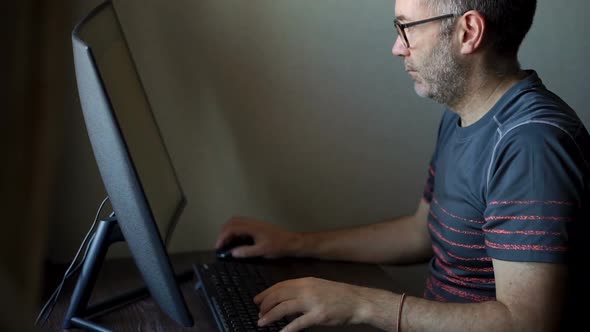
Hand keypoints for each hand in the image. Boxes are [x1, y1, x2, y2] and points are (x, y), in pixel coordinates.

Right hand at [215, 217, 299, 258]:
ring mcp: (254, 222)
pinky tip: (235, 239)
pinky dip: (234, 229)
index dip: (223, 237)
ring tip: (225, 242)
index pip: (232, 228)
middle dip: (223, 232)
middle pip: (232, 222)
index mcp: (252, 227)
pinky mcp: (256, 225)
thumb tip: (232, 253)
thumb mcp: (262, 251)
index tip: (218, 247)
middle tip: (220, 244)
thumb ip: (246, 252)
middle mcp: (251, 222)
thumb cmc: (277, 246)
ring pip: (236, 221)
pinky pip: (241, 223)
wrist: (290, 241)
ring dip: (228, 230)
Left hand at [255, 277, 372, 331]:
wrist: (358, 301)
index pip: (280, 286)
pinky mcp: (318, 315)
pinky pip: (298, 323)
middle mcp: (307, 289)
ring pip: (284, 308)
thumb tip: (285, 298)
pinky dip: (287, 329)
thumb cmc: (338, 295)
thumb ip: (302, 290)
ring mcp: (312, 302)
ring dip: (270, 316)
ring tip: (262, 322)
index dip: (266, 293)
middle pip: (278, 295)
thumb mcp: (318, 286)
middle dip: (265, 305)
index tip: (257, 300)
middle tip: (258, 313)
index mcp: (305, 281)